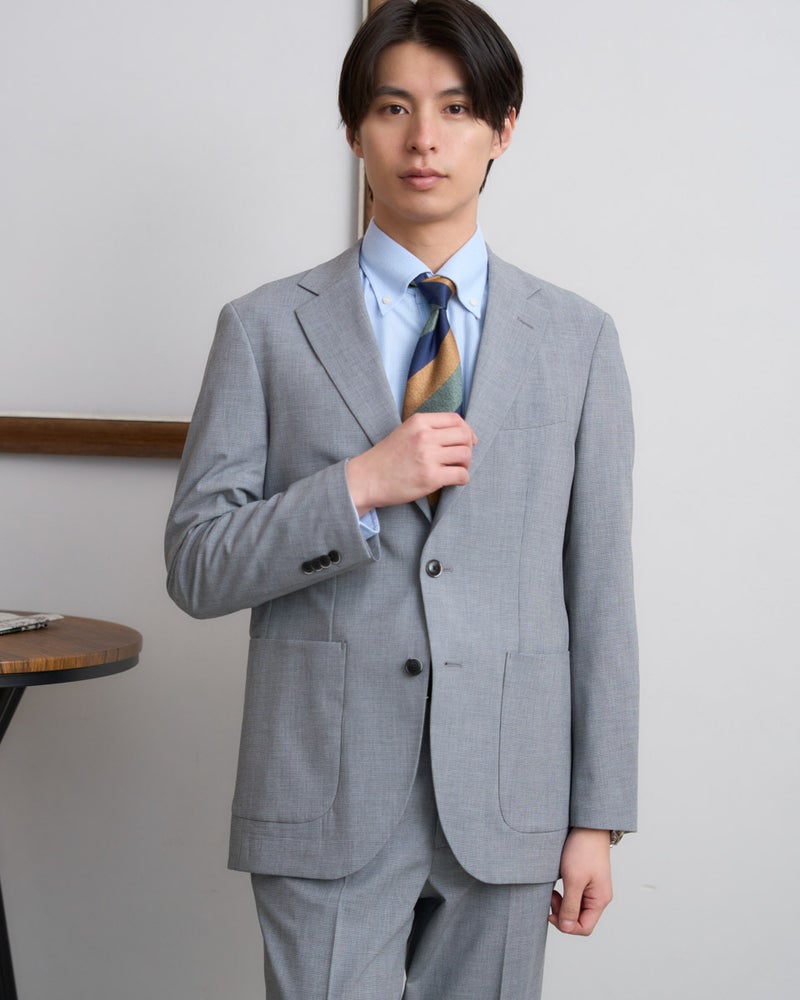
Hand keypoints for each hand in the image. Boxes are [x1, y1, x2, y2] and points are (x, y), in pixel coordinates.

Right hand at [346, 412, 476, 513]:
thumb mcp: (405, 432)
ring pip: (465, 455)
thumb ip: (428, 429)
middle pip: (464, 436)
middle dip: (468, 447)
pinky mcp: (430, 477)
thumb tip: (460, 433)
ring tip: (456, 469)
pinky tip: (454, 481)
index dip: (467, 430)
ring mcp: (428, 457)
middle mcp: (425, 436)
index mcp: (419, 422)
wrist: (367, 479)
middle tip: (461, 458)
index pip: (455, 419)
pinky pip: (461, 475)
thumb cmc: (386, 458)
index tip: (468, 441)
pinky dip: (463, 478)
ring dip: (465, 464)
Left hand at [548, 828, 612, 935]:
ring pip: (576, 908)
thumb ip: (570, 906)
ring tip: (553, 891)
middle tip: (551, 897)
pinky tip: (557, 886)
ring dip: (562, 904)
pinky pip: (575, 897)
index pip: (584, 927)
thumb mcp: (574, 879)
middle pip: (579, 919)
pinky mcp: (586, 881)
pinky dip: (564, 896)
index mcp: (600, 900)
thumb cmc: (583, 849)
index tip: (551, 912)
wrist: (588, 826)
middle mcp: (599, 897)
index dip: (566, 925)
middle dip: (563, 913)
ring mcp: (593, 889)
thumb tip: (567, 927)